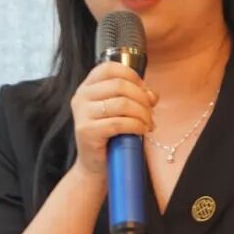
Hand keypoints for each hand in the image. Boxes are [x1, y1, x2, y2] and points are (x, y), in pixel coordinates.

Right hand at [70, 61, 157, 177]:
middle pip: (119, 85)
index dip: (132, 76)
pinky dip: (137, 126)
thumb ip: (136, 96)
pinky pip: (119, 123)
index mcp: (87, 87)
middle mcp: (81, 97)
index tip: (144, 91)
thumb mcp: (122, 111)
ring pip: (122, 103)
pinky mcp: (87, 131)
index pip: (109, 68)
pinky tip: (142, 131)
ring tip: (148, 124)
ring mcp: (81, 114)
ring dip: (142, 114)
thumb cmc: (110, 136)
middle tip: (151, 113)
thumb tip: (152, 94)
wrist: (96, 165)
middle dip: (142, 98)